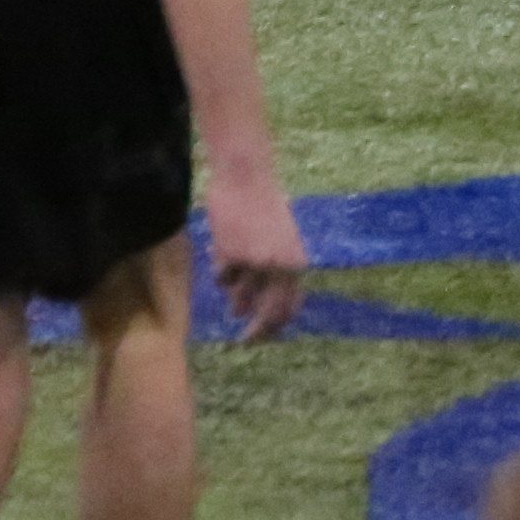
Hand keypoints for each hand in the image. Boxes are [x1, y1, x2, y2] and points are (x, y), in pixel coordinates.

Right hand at [204, 172, 307, 339]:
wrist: (247, 178)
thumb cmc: (266, 206)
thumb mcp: (283, 240)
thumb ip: (279, 270)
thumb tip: (262, 304)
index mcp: (298, 263)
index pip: (291, 307)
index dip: (278, 326)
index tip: (267, 336)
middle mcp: (280, 267)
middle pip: (269, 314)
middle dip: (258, 332)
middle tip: (247, 341)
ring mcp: (255, 264)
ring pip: (240, 297)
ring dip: (236, 298)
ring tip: (236, 279)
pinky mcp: (231, 257)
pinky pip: (222, 278)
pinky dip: (221, 270)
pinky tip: (225, 248)